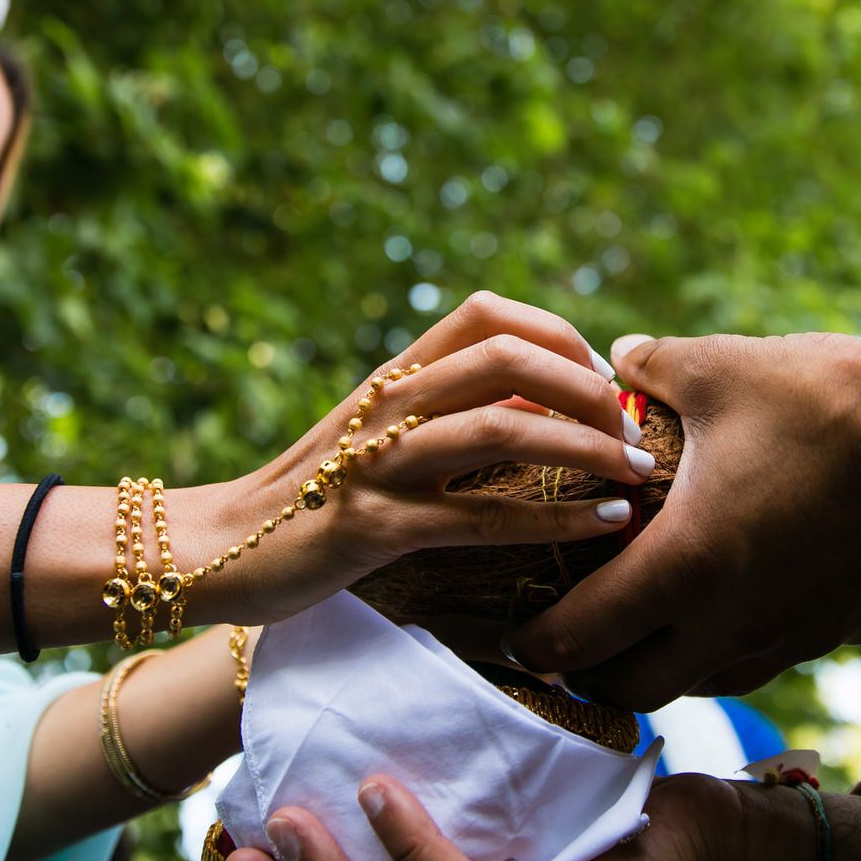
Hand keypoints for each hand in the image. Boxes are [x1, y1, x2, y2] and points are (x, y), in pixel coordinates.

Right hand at [219, 292, 655, 622]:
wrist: (223, 547)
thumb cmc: (321, 494)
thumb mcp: (386, 435)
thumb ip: (457, 409)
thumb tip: (556, 401)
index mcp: (395, 373)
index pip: (487, 313)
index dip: (561, 334)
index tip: (605, 378)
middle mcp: (388, 403)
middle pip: (505, 359)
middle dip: (587, 389)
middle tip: (634, 430)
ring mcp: (378, 463)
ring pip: (500, 431)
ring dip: (585, 448)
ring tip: (637, 473)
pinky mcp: (375, 528)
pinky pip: (482, 518)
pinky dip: (555, 519)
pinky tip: (603, 524)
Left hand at [505, 326, 860, 708]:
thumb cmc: (834, 399)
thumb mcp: (724, 366)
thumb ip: (652, 367)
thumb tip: (617, 358)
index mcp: (687, 565)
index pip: (581, 636)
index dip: (534, 641)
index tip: (512, 631)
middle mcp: (734, 624)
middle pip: (633, 687)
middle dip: (589, 668)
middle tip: (569, 630)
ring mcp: (793, 638)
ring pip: (701, 683)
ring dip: (659, 663)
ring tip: (642, 618)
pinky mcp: (842, 632)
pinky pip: (763, 658)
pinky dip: (725, 645)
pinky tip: (728, 595)